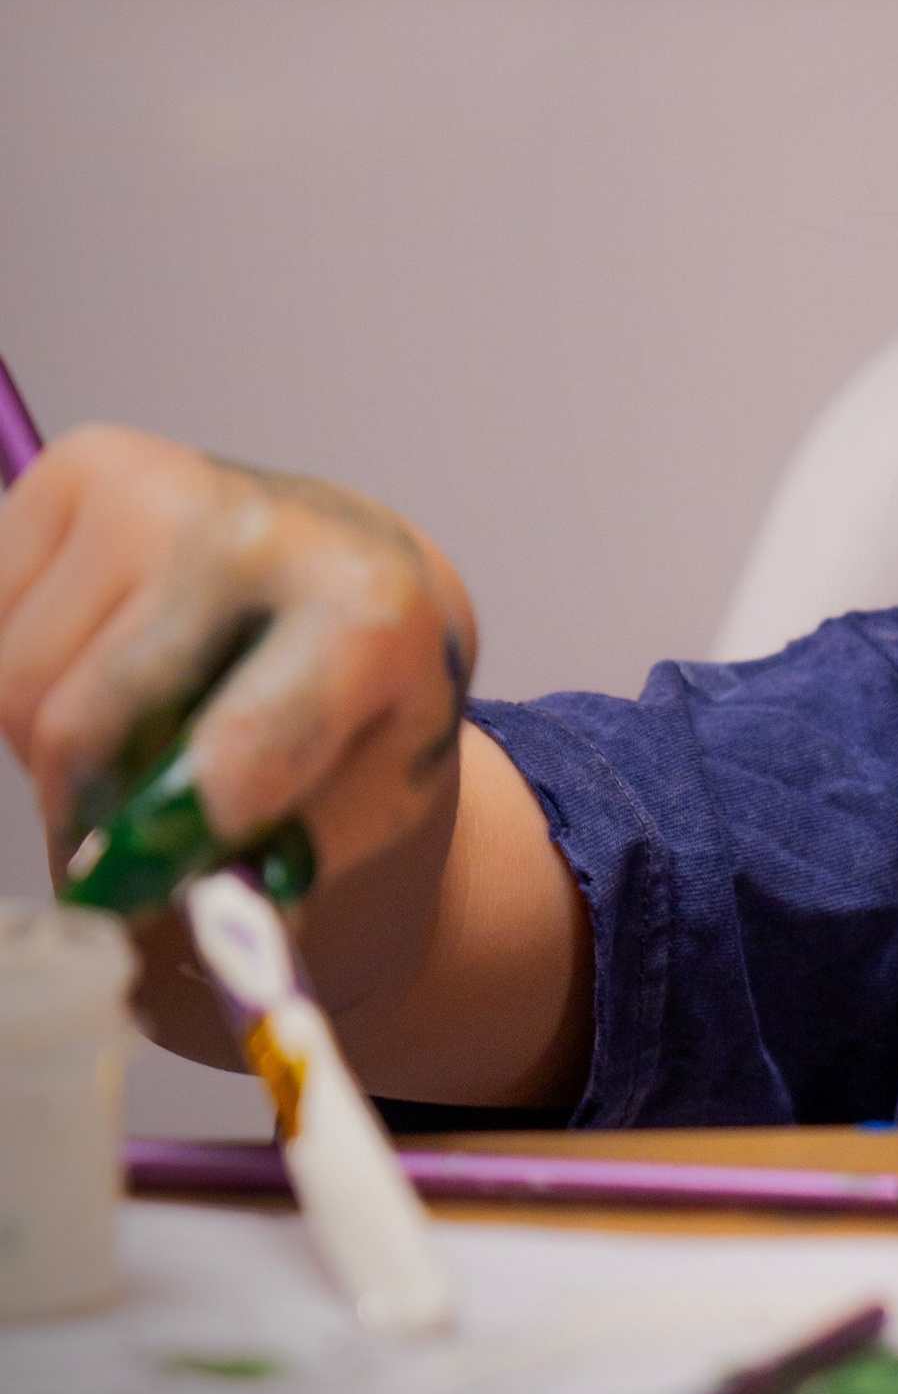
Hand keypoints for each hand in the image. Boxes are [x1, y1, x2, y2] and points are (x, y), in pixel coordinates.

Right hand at [0, 427, 476, 905]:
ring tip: (131, 738)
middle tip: (115, 845)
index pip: (236, 749)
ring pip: (14, 681)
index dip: (166, 842)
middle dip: (83, 811)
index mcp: (366, 616)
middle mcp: (258, 531)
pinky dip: (22, 676)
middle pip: (79, 722)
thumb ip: (277, 870)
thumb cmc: (361, 704)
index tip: (135, 889)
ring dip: (49, 747)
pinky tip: (102, 666)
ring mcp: (160, 484)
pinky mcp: (81, 467)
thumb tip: (190, 926)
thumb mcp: (364, 804)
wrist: (364, 572)